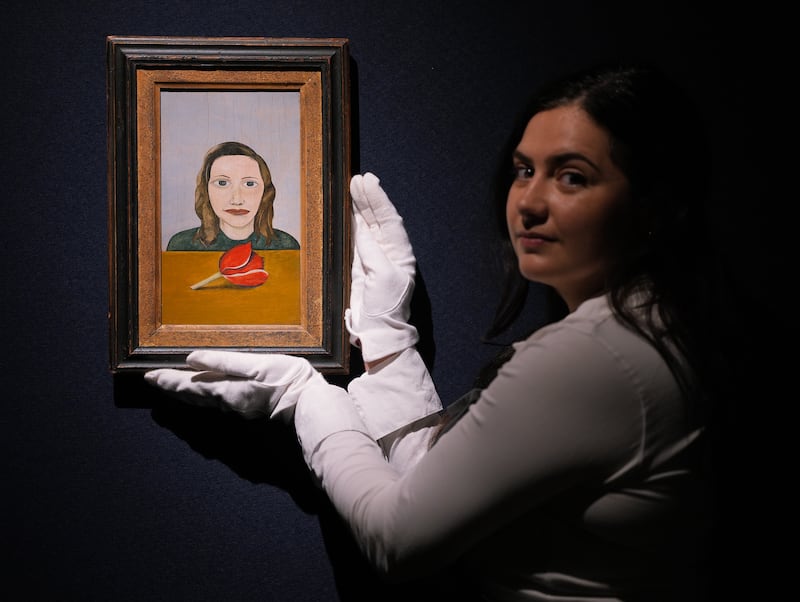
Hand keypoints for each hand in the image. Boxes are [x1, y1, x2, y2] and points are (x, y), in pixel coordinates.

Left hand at [144, 350, 325, 421]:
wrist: (311, 407)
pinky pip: (216, 406)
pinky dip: (202, 400)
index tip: (149, 375)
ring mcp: (237, 411)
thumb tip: (192, 359)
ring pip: (203, 403)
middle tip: (153, 380)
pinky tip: (203, 397)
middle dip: (172, 388)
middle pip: (192, 397)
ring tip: (171, 387)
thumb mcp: (256, 364)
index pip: (189, 385)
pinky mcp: (248, 413)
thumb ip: (223, 363)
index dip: (168, 380)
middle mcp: (227, 405)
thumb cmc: (287, 380)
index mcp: (226, 391)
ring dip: (185, 394)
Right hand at [345, 173, 418, 362]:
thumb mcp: (381, 276)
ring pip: (367, 226)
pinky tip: (349, 212)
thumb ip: (371, 251)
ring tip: (352, 188)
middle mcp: (389, 252)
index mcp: (400, 252)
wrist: (378, 330)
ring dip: (360, 208)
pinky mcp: (361, 265)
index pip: (389, 219)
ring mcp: (374, 257)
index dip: (379, 199)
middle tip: (357, 179)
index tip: (368, 181)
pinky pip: (357, 239)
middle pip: (378, 218)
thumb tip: (361, 229)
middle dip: (368, 199)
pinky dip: (353, 224)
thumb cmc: (386, 305)